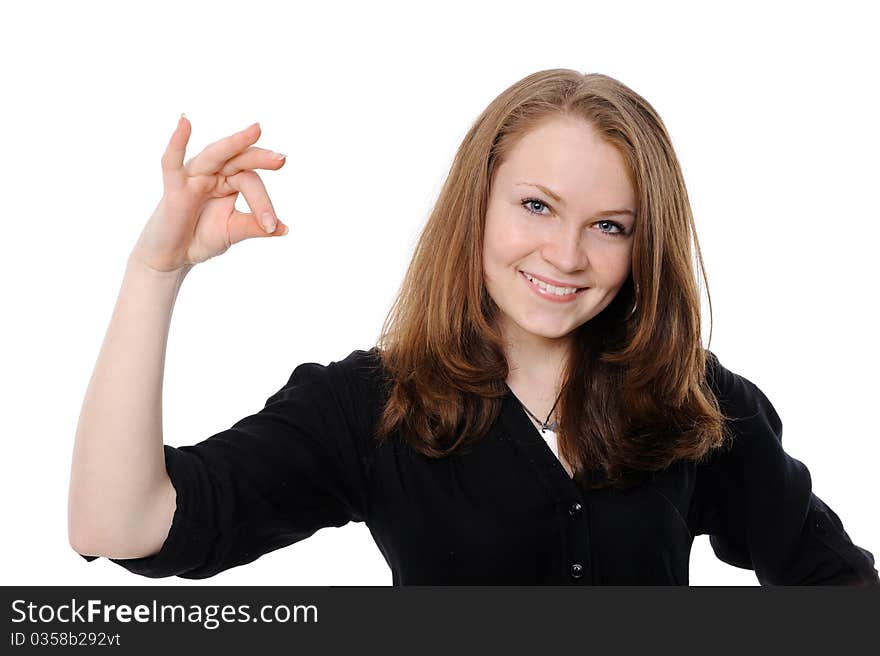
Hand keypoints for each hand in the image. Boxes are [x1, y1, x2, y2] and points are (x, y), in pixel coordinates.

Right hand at [130, 115, 287, 272]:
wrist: (174, 257)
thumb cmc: (202, 238)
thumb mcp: (233, 231)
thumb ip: (254, 227)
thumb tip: (285, 229)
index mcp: (230, 181)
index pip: (251, 182)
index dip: (263, 203)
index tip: (272, 226)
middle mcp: (213, 173)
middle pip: (239, 160)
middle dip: (260, 158)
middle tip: (282, 159)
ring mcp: (194, 176)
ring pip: (215, 155)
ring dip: (235, 143)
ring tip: (256, 130)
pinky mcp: (174, 186)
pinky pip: (172, 161)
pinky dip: (177, 142)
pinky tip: (185, 121)